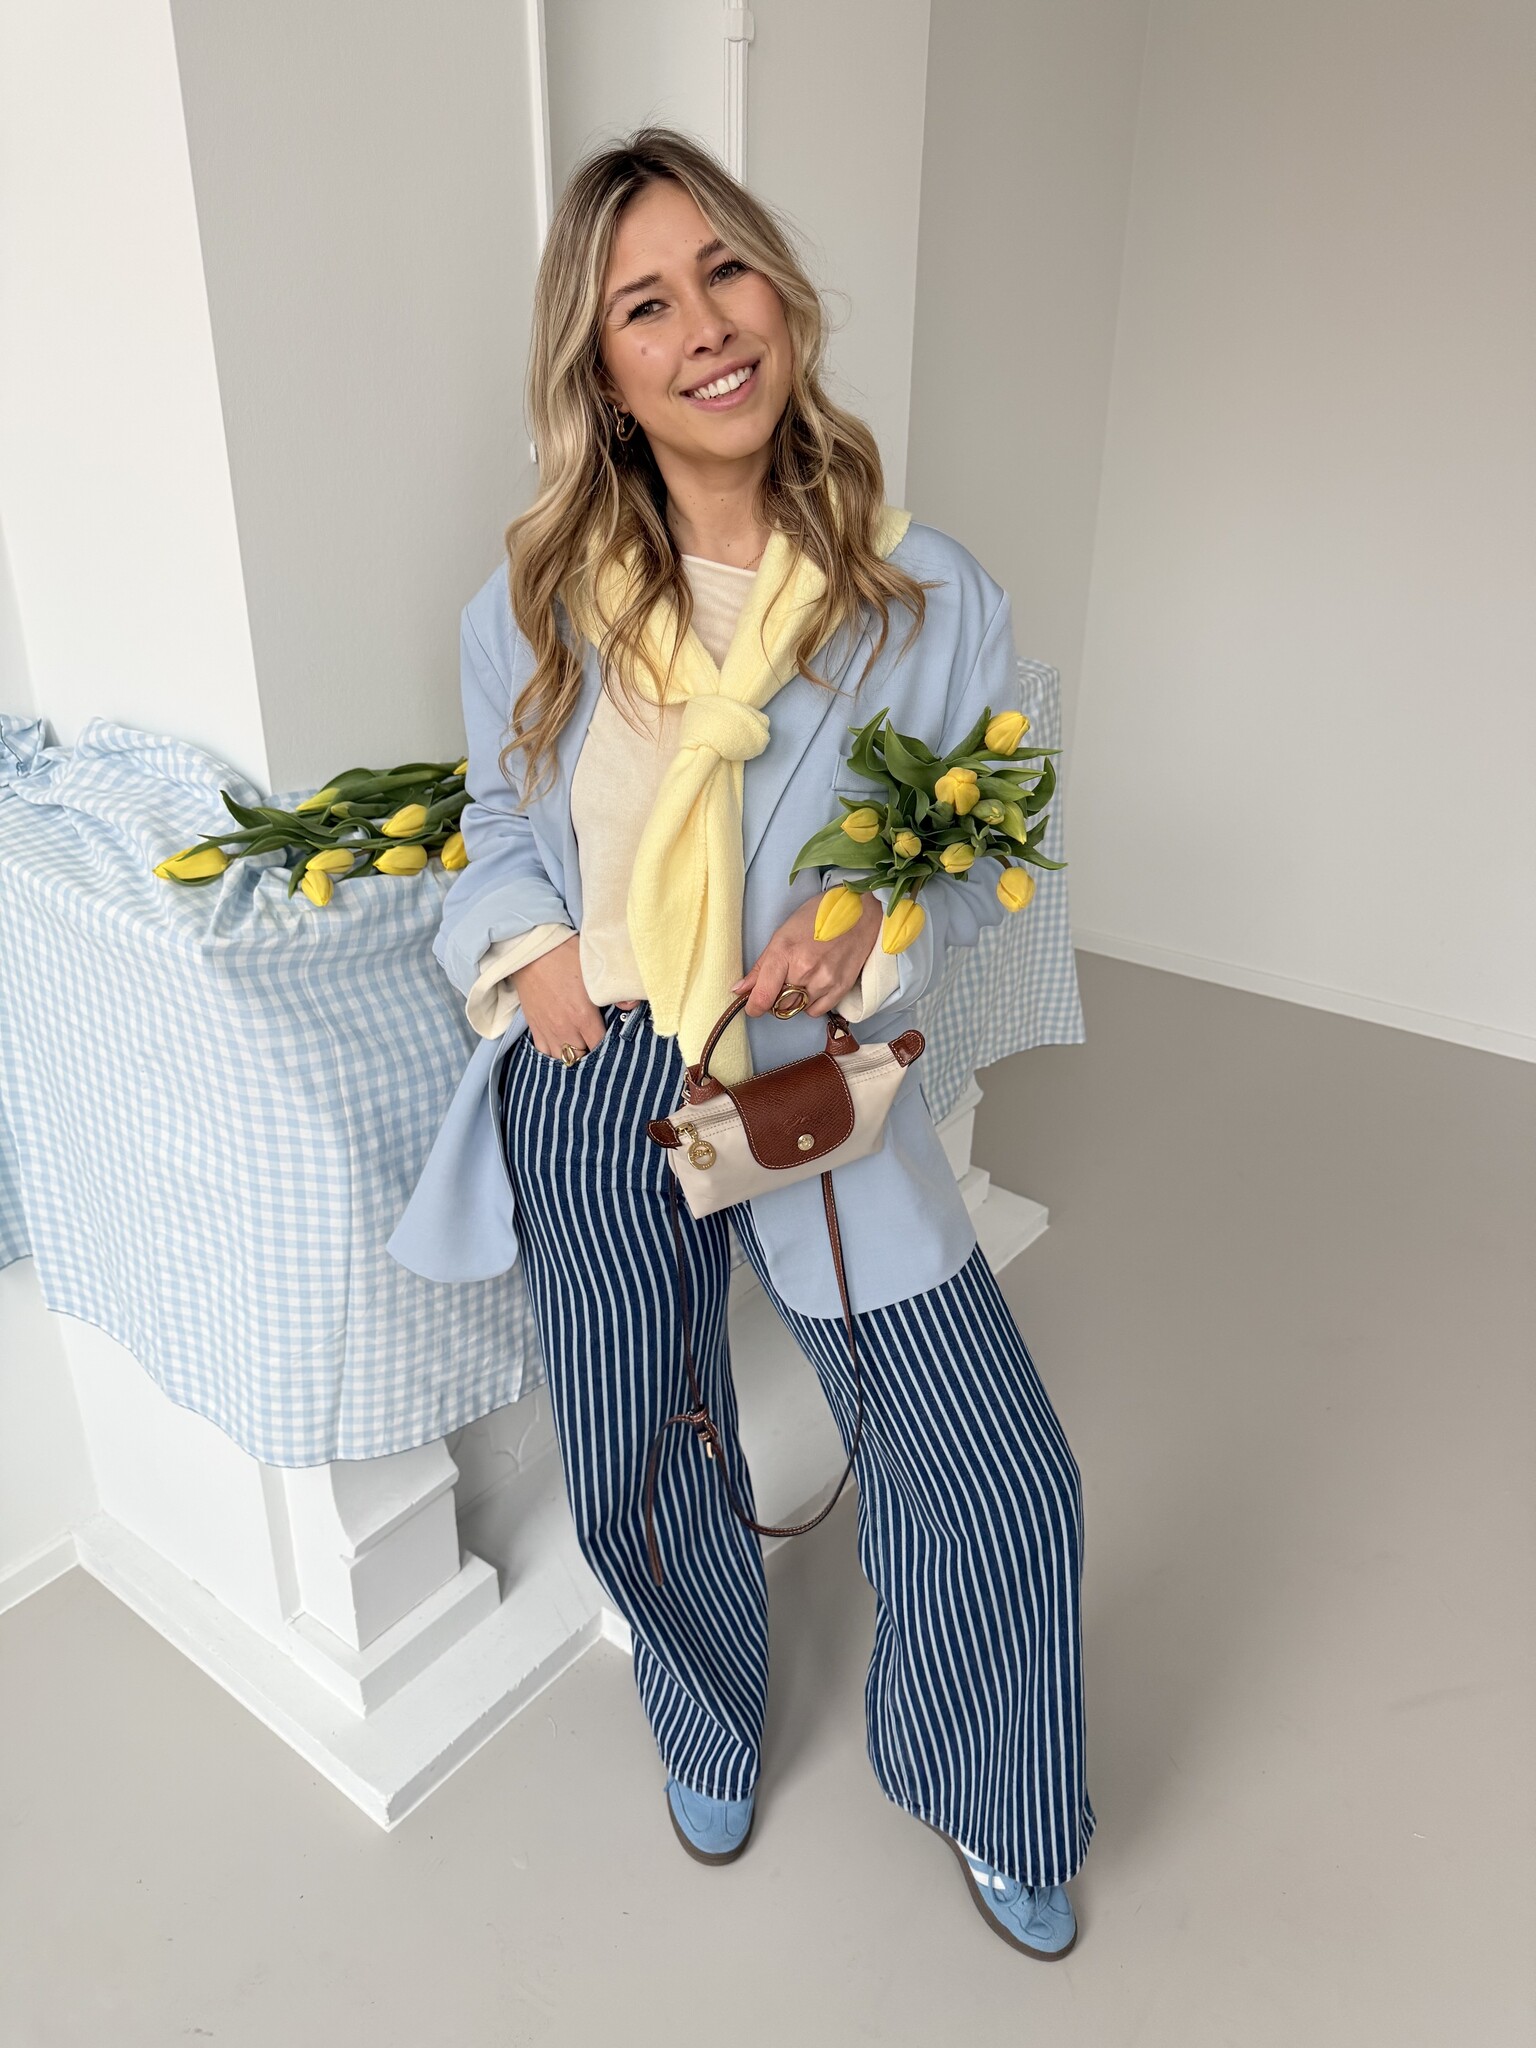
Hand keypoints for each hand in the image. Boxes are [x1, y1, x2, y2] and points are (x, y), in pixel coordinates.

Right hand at [512, 935, 609, 1056]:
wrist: (531, 949)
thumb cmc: (565, 955)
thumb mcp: (595, 969)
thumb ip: (616, 991)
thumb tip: (632, 1004)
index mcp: (583, 1017)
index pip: (599, 1046)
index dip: (609, 1047)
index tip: (614, 1042)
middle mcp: (565, 1028)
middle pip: (581, 1057)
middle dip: (592, 1054)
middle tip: (598, 1044)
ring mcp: (547, 1029)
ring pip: (562, 1058)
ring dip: (573, 1055)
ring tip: (581, 1047)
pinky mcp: (534, 1026)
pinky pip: (543, 1052)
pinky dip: (553, 1053)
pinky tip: (561, 1046)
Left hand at [730, 891, 882, 1017]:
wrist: (860, 912)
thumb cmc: (818, 916)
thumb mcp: (783, 934)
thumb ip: (761, 966)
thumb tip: (740, 989)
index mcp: (784, 953)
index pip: (763, 996)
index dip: (753, 1006)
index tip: (752, 1006)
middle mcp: (804, 970)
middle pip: (779, 1006)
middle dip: (774, 1000)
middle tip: (780, 984)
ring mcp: (824, 981)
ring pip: (797, 1009)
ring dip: (794, 1000)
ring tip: (801, 978)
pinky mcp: (841, 988)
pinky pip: (816, 1011)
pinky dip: (810, 1004)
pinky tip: (813, 986)